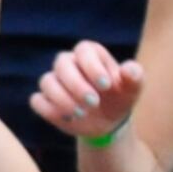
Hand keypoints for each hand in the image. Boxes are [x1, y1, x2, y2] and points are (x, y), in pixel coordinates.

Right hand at [28, 40, 142, 141]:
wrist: (108, 122)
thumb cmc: (120, 98)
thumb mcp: (133, 89)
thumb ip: (134, 77)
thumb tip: (129, 70)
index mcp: (90, 55)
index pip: (83, 50)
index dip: (92, 66)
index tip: (106, 86)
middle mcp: (69, 64)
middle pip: (61, 63)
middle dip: (76, 84)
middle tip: (94, 102)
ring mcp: (54, 82)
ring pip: (47, 82)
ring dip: (63, 99)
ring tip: (82, 114)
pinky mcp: (45, 100)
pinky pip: (37, 101)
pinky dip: (50, 110)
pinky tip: (68, 118)